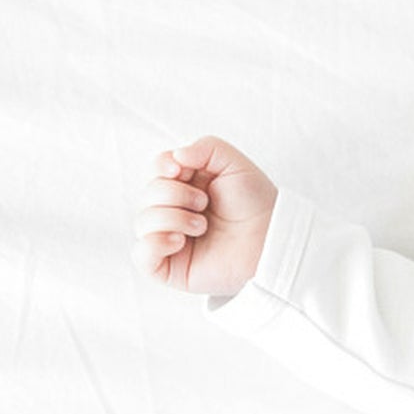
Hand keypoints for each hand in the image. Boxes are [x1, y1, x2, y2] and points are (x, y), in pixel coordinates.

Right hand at [132, 135, 277, 296]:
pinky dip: (155, 243)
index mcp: (186, 186)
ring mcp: (170, 240)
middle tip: (204, 203)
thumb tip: (174, 158)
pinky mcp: (171, 267)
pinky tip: (179, 241)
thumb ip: (206, 147)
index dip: (161, 167)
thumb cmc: (257, 206)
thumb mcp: (235, 164)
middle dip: (174, 194)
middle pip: (147, 195)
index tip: (180, 170)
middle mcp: (175, 212)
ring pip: (142, 222)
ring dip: (172, 218)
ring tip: (202, 226)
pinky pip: (141, 255)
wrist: (272, 241)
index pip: (154, 171)